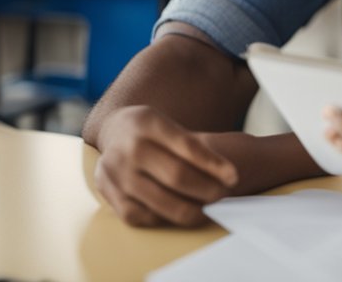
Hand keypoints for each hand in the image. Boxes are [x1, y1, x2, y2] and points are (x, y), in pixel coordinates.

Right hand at [92, 105, 238, 226]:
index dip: (214, 165)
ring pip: (162, 201)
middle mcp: (130, 146)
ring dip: (192, 210)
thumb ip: (193, 145)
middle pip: (177, 176)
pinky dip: (165, 219)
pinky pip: (143, 216)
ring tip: (208, 208)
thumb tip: (226, 176)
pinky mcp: (108, 192)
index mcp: (149, 123)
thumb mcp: (169, 124)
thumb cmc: (152, 131)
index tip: (233, 177)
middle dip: (207, 190)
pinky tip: (180, 213)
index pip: (189, 147)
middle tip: (222, 195)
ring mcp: (116, 171)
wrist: (114, 131)